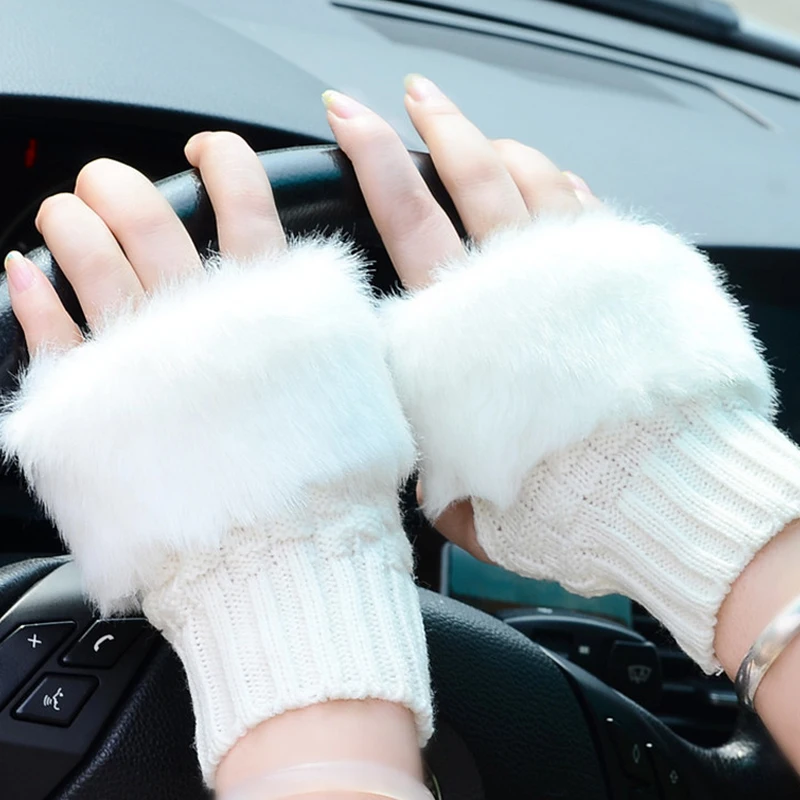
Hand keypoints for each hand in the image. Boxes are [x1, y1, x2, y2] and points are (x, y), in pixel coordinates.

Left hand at [3, 131, 427, 790]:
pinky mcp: (99, 415)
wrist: (288, 567)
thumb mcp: (359, 399)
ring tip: (62, 207)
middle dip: (128, 188)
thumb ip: (336, 343)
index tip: (210, 150)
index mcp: (270, 317)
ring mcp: (144, 367)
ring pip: (92, 264)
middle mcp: (202, 328)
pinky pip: (51, 342)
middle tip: (113, 181)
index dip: (229, 167)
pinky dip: (31, 302)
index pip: (247, 212)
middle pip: (152, 224)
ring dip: (71, 223)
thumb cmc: (332, 492)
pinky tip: (20, 275)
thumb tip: (325, 301)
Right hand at [323, 74, 599, 559]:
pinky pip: (583, 205)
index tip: (348, 117)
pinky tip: (548, 174)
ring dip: (496, 144)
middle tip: (412, 98)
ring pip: (529, 175)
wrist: (649, 490)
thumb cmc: (560, 491)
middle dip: (432, 125)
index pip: (405, 216)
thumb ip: (431, 474)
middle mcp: (514, 283)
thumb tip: (416, 479)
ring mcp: (572, 271)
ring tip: (475, 132)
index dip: (369, 158)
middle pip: (469, 173)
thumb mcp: (464, 496)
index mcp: (460, 326)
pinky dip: (558, 181)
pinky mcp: (619, 276)